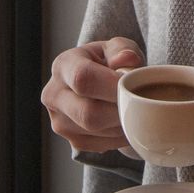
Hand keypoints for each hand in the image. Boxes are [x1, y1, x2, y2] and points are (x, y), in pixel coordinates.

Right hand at [41, 36, 143, 153]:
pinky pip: (101, 144)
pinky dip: (119, 136)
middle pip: (88, 113)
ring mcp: (60, 121)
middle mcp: (54, 95)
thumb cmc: (110, 63)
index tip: (133, 86)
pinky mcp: (73, 140)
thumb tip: (127, 60)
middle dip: (119, 110)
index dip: (111, 86)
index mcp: (63, 65)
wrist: (100, 85)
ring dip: (121, 123)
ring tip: (132, 109)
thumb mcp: (117, 47)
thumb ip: (123, 49)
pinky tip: (124, 121)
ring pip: (97, 131)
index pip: (82, 78)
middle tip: (139, 102)